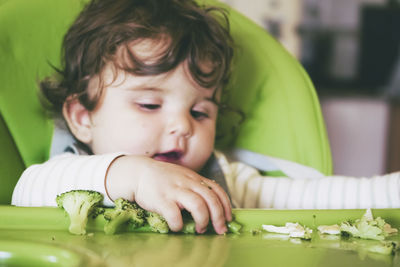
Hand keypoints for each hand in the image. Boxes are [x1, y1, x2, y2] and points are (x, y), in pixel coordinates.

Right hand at [106, 155, 231, 233]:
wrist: (138, 172)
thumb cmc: (162, 178)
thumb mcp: (182, 176)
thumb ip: (195, 186)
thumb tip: (211, 204)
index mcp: (194, 178)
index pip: (217, 190)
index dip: (226, 205)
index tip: (228, 218)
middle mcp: (187, 183)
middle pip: (211, 199)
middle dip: (219, 217)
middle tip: (219, 229)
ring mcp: (175, 190)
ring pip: (198, 205)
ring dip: (203, 220)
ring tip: (200, 229)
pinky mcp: (161, 199)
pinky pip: (175, 215)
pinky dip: (179, 225)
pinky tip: (177, 227)